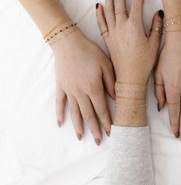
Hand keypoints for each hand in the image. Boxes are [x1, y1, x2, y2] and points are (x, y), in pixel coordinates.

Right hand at [52, 30, 114, 144]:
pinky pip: (60, 103)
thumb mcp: (106, 65)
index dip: (106, 121)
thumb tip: (116, 98)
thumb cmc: (90, 52)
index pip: (102, 109)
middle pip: (88, 115)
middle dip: (94, 129)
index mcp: (94, 87)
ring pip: (75, 112)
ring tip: (81, 138)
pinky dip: (60, 114)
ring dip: (79, 126)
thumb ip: (111, 83)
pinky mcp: (61, 86)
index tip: (110, 132)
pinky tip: (61, 124)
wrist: (68, 43)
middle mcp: (81, 92)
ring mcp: (69, 90)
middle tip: (98, 141)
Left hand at [96, 0, 161, 125]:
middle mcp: (121, 27)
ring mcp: (113, 33)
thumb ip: (156, 27)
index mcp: (134, 27)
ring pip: (109, 11)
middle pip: (120, 5)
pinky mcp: (108, 40)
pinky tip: (99, 6)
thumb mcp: (154, 45)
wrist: (130, 79)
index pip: (137, 5)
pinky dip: (100, 13)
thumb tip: (159, 13)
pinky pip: (102, 23)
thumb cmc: (144, 63)